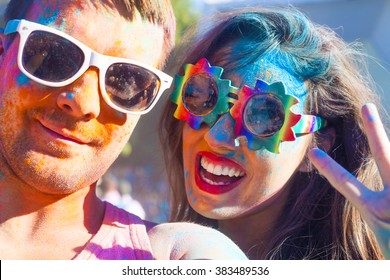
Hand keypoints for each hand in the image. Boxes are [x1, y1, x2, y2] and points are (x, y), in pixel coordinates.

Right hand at [308, 103, 389, 258]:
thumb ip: (375, 207)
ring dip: (385, 148)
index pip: (344, 183)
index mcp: (375, 211)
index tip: (313, 152)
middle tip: (366, 107)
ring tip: (369, 121)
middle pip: (384, 156)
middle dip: (374, 130)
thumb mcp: (380, 229)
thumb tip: (381, 185)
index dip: (328, 166)